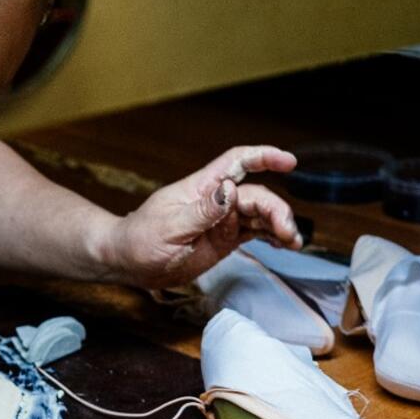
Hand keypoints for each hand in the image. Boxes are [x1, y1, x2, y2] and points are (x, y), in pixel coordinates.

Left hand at [108, 145, 300, 288]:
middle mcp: (215, 201)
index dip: (263, 157)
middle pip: (256, 195)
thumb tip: (230, 190)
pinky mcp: (224, 239)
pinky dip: (272, 236)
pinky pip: (254, 233)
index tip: (288, 161)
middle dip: (276, 209)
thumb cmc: (139, 240)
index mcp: (200, 188)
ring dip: (279, 225)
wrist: (127, 261)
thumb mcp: (169, 227)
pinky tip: (284, 244)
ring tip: (292, 242)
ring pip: (259, 215)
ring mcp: (221, 221)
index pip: (236, 163)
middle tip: (286, 231)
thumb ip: (202, 211)